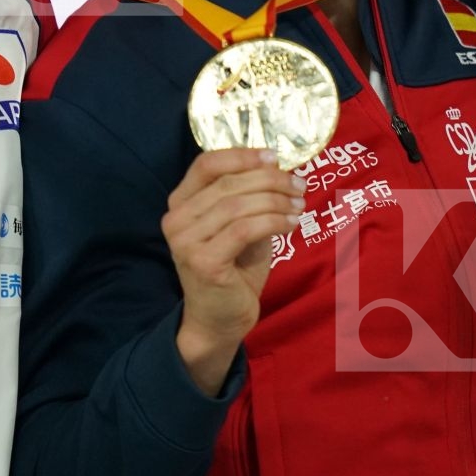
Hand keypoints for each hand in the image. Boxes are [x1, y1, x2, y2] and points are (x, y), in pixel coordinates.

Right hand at [164, 148, 303, 394]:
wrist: (220, 319)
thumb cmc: (234, 269)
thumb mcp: (240, 224)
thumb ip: (249, 196)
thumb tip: (276, 166)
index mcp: (181, 203)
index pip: (206, 164)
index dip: (242, 155)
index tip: (274, 157)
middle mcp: (176, 219)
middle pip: (228, 183)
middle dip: (270, 180)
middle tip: (299, 185)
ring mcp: (185, 242)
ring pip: (238, 205)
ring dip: (276, 201)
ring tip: (299, 205)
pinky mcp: (203, 262)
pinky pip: (245, 229)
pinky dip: (274, 221)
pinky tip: (291, 224)